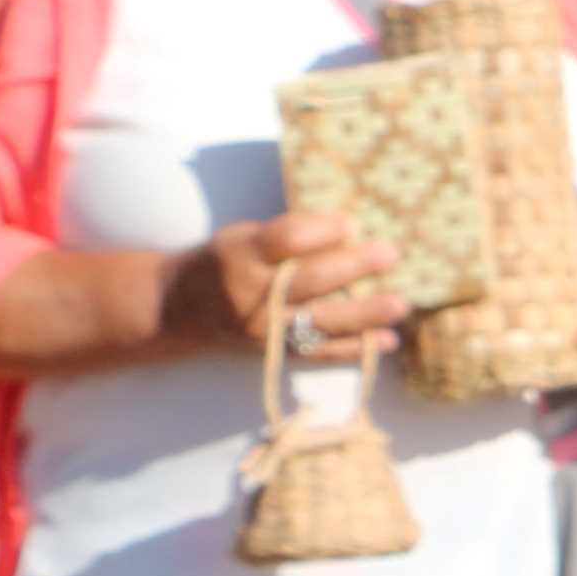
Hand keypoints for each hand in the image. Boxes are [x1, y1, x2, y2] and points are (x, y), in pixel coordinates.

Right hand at [169, 211, 407, 361]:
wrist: (177, 310)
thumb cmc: (224, 261)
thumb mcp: (243, 236)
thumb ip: (288, 234)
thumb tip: (351, 230)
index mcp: (242, 254)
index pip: (286, 239)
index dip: (322, 230)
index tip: (353, 222)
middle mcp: (250, 294)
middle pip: (308, 279)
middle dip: (354, 266)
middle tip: (391, 254)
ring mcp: (261, 328)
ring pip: (318, 322)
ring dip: (363, 315)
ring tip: (400, 305)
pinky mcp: (271, 353)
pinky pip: (317, 353)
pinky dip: (354, 350)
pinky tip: (387, 342)